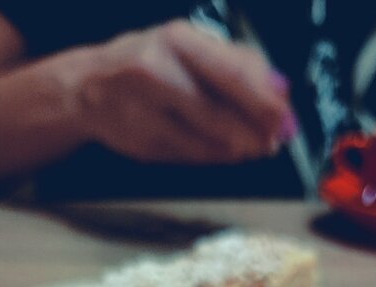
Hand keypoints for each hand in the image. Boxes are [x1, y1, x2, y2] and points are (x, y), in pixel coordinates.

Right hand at [73, 20, 294, 163]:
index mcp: (177, 40)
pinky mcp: (144, 142)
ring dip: (238, 148)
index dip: (264, 100)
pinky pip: (191, 155)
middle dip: (254, 130)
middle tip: (274, 140)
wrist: (89, 88)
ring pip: (206, 140)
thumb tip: (279, 88)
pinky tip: (225, 151)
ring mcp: (148, 111)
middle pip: (219, 110)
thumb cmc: (147, 64)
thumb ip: (236, 64)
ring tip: (254, 147)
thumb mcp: (189, 47)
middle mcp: (159, 72)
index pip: (232, 72)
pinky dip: (214, 156)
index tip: (285, 116)